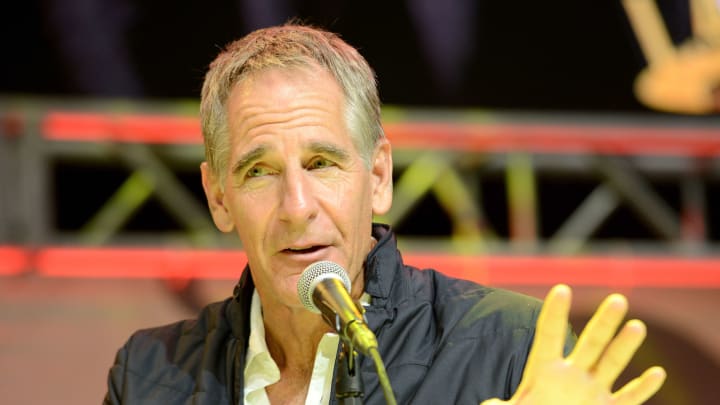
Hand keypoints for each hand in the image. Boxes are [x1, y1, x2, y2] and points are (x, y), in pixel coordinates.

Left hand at [482, 284, 665, 404]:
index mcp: (544, 369)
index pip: (548, 335)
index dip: (554, 314)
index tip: (561, 289)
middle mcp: (572, 375)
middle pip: (590, 343)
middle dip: (604, 323)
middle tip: (617, 298)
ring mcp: (591, 391)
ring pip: (611, 364)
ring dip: (625, 347)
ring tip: (637, 326)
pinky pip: (628, 398)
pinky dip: (643, 388)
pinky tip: (657, 373)